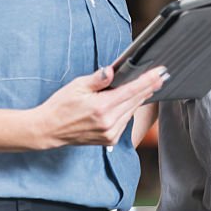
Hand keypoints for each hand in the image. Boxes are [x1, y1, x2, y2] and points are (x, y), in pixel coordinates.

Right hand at [34, 65, 166, 147]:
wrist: (49, 130)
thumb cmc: (61, 106)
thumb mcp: (77, 86)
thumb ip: (98, 79)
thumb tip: (111, 71)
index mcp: (102, 108)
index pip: (132, 91)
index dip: (148, 81)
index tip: (160, 73)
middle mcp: (108, 122)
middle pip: (136, 101)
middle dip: (149, 87)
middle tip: (161, 76)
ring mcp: (110, 133)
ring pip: (132, 111)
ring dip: (141, 98)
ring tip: (150, 85)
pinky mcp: (109, 140)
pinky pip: (125, 121)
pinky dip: (130, 110)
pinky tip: (132, 100)